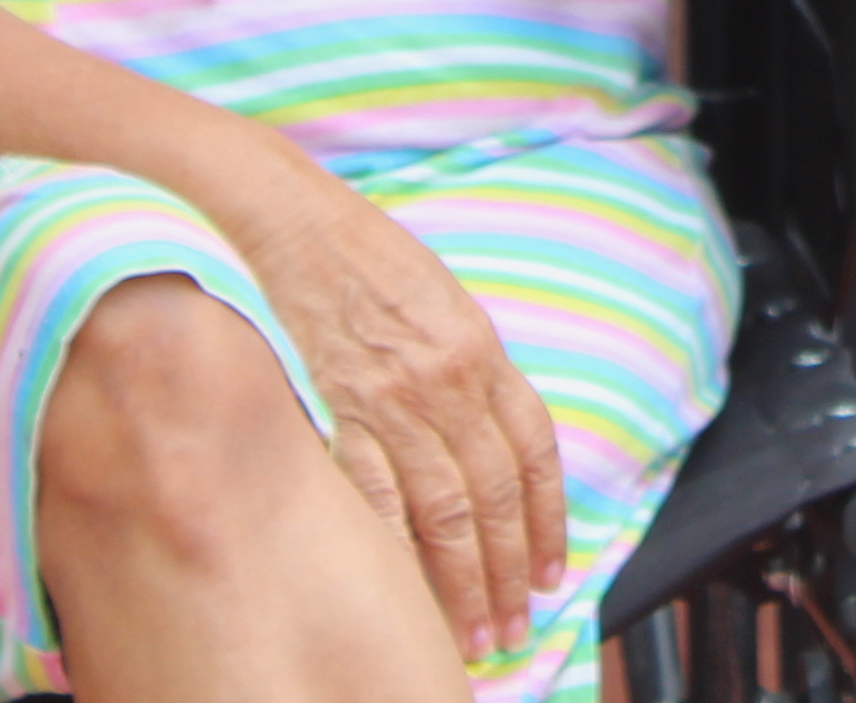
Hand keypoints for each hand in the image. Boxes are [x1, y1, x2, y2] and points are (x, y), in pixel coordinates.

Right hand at [221, 165, 569, 661]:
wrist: (304, 224)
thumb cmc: (376, 260)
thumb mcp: (450, 306)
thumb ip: (476, 374)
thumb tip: (495, 442)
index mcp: (485, 351)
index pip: (534, 453)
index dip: (548, 520)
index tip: (551, 573)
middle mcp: (451, 379)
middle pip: (494, 495)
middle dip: (509, 570)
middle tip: (513, 628)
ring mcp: (396, 397)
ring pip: (443, 508)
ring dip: (461, 578)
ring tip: (472, 630)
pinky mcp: (343, 405)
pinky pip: (373, 490)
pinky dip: (392, 544)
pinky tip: (402, 586)